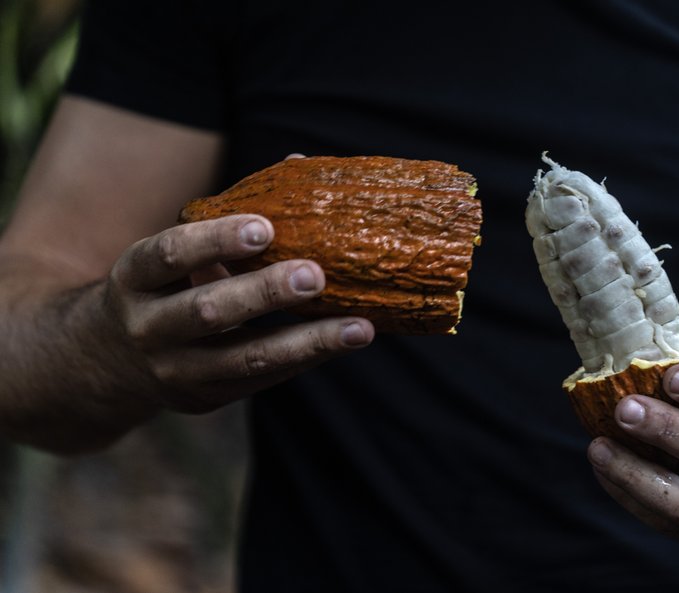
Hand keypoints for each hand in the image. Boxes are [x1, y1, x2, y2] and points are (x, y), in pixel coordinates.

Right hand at [102, 214, 373, 412]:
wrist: (111, 360)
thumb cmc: (164, 286)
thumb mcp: (173, 252)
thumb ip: (228, 216)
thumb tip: (300, 163)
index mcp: (134, 278)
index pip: (168, 255)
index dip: (215, 240)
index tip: (266, 225)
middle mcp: (148, 327)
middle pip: (208, 311)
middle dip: (264, 293)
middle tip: (314, 275)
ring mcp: (176, 370)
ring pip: (246, 357)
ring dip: (307, 341)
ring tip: (359, 328)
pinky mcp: (206, 397)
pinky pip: (263, 379)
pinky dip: (307, 359)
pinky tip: (345, 340)